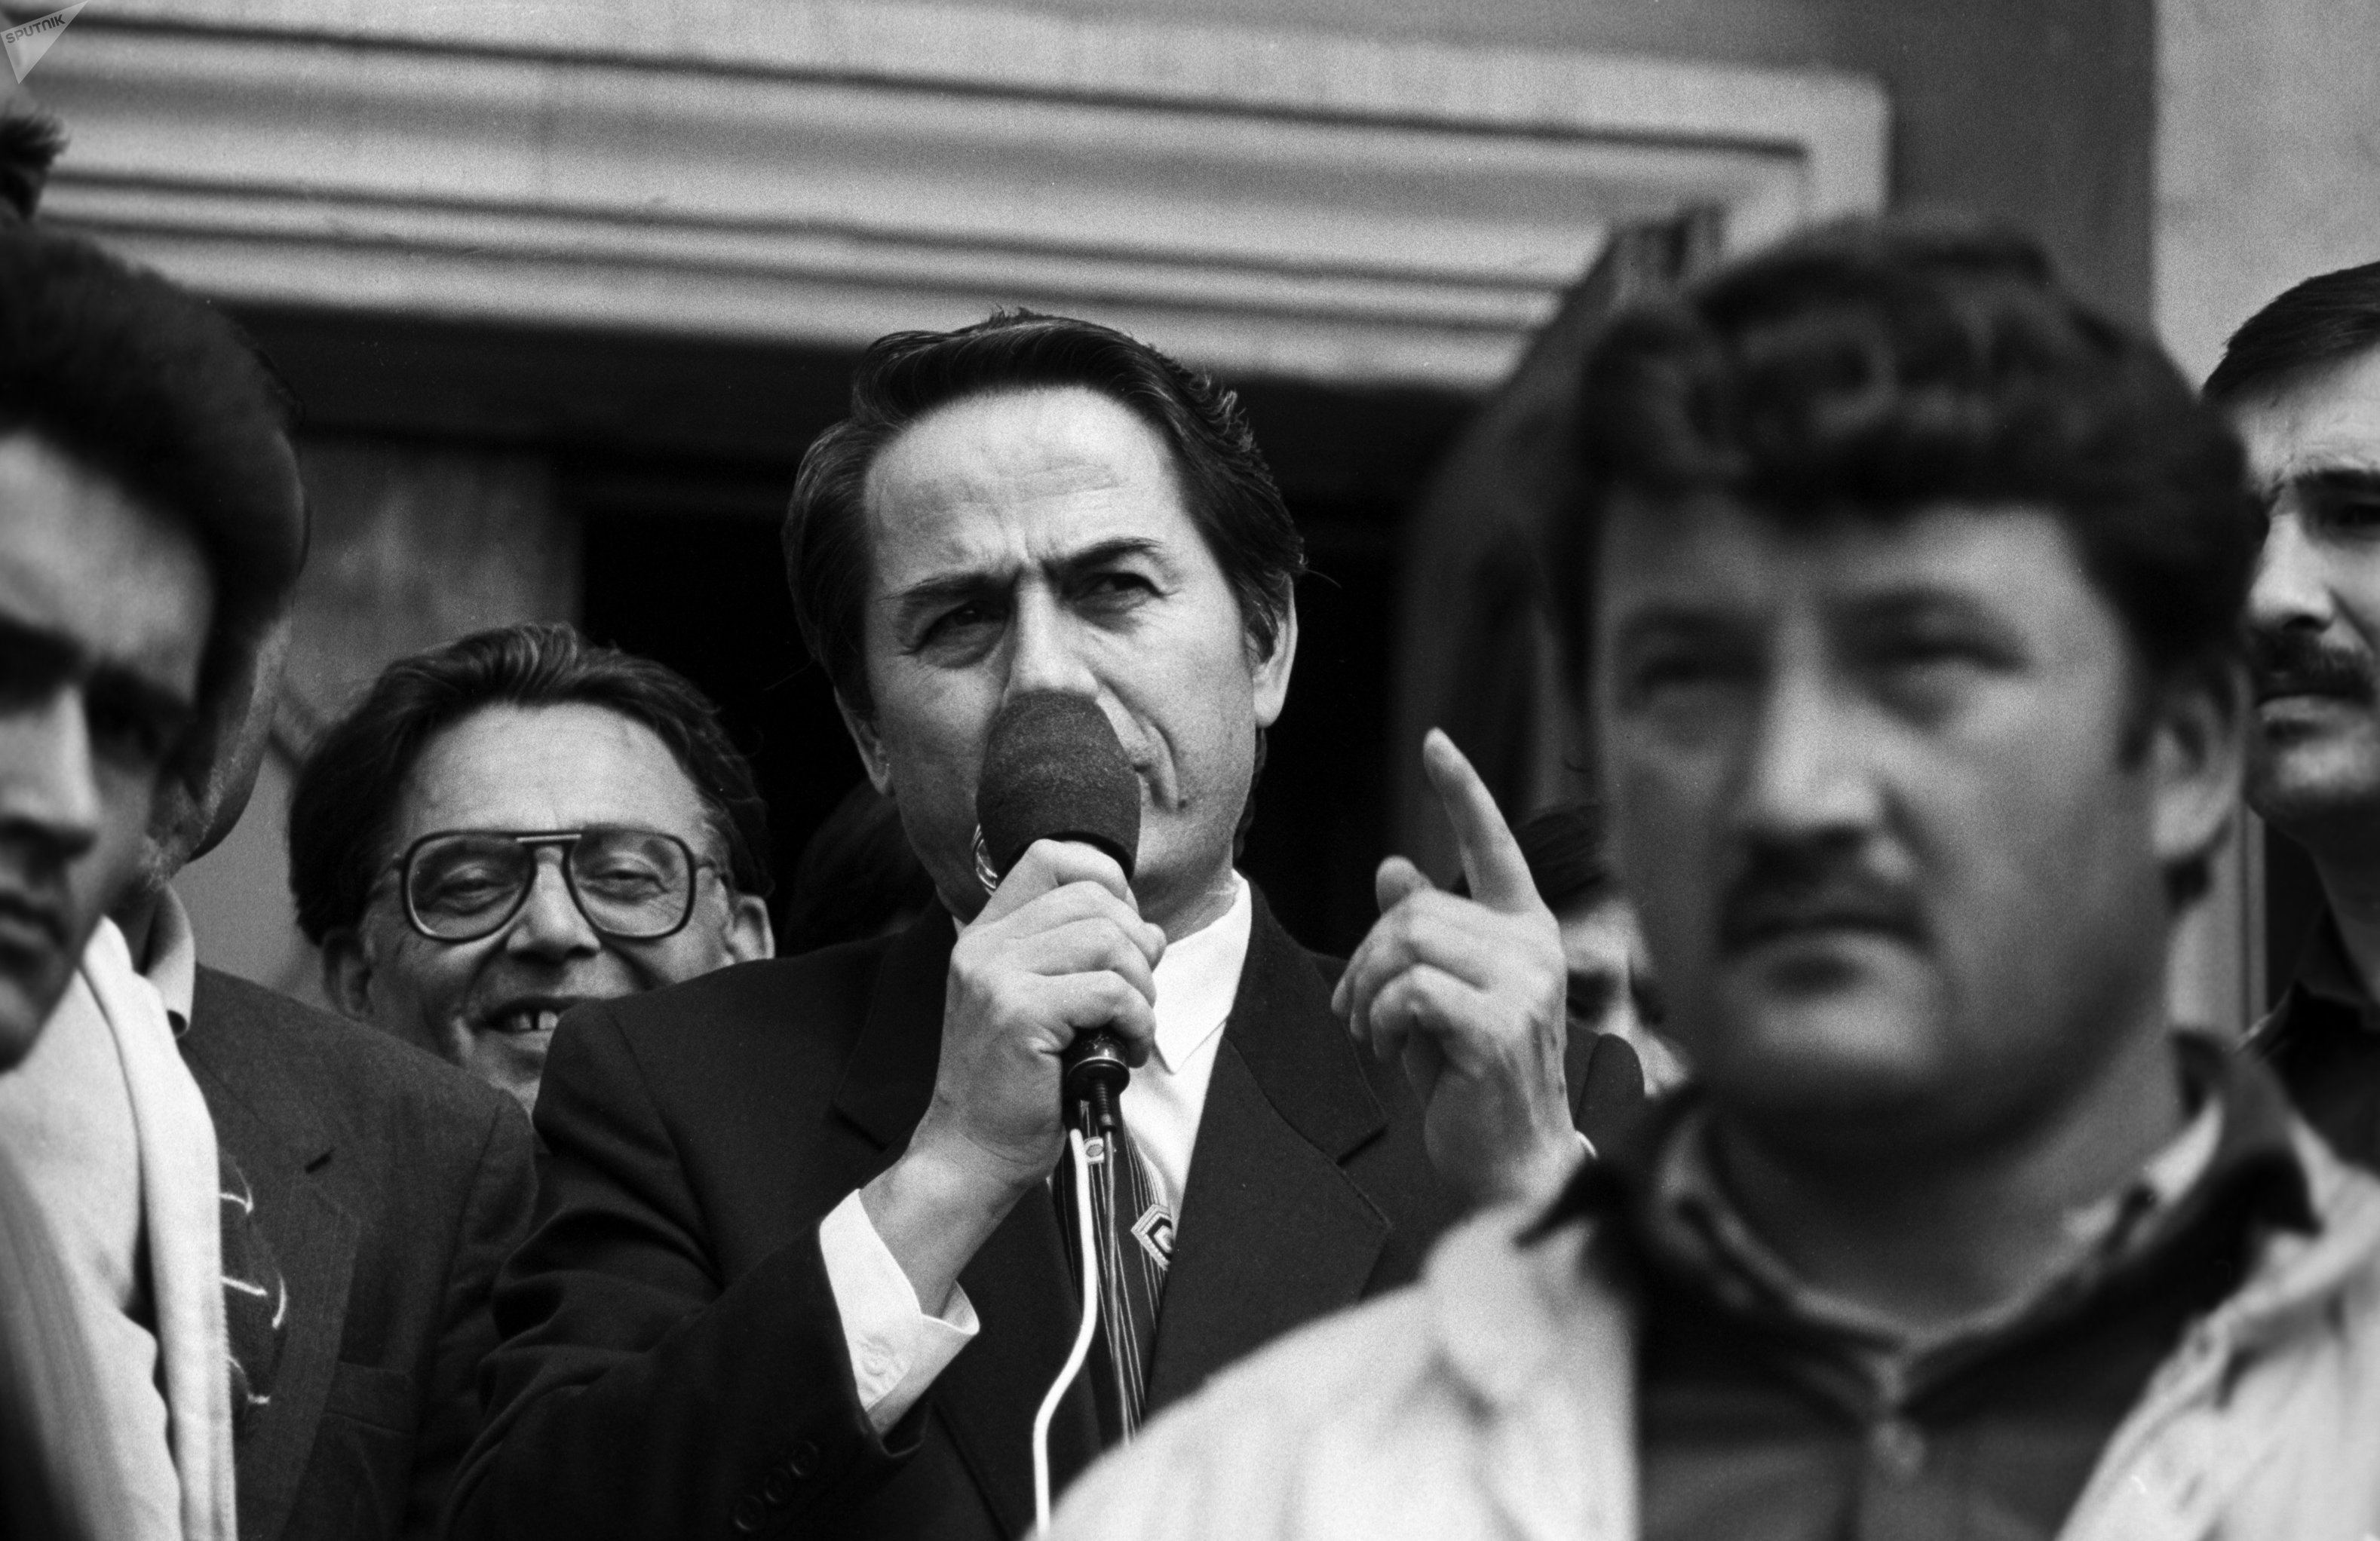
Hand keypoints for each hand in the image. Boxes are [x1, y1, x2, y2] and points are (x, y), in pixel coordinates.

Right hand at [863, 840, 1163, 1311]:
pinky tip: (1126, 1051)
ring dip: (1141, 986)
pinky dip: (1137, 1020)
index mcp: (985, 934)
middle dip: (1138, 943)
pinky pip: (1110, 991)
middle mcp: (984, 945)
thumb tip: (1147, 930)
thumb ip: (1069, 955)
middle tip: (1136, 996)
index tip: (1125, 932)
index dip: (1106, 880)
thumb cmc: (1014, 1086)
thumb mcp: (1030, 1002)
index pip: (1051, 856)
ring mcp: (997, 976)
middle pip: (1093, 897)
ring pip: (1109, 939)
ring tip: (1131, 1026)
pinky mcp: (1020, 1014)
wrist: (971, 1154)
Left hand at [1334, 730, 1577, 1208]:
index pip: (1496, 846)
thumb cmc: (1473, 1079)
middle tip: (1354, 1010)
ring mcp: (1525, 986)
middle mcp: (1535, 949)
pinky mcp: (1500, 1025)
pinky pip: (1410, 990)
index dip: (1463, 792)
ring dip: (1367, 988)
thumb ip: (1425, 935)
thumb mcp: (1438, 996)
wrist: (1508, 1163)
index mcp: (1527, 932)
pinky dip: (1381, 1019)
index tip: (1435, 741)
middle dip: (1366, 955)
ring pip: (1409, 942)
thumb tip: (1393, 868)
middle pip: (1418, 909)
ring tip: (1369, 1030)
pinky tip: (1389, 1048)